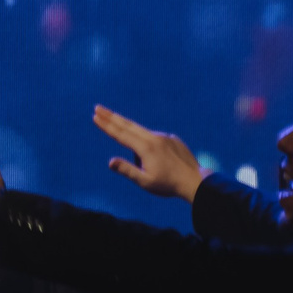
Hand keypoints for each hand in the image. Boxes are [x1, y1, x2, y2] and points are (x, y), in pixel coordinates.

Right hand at [93, 106, 208, 200]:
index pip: (120, 134)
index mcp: (145, 148)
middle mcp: (154, 138)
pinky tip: (156, 158)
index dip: (106, 125)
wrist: (197, 182)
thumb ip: (127, 170)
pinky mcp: (174, 140)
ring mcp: (165, 138)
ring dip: (131, 134)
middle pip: (128, 125)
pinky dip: (148, 142)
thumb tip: (110, 161)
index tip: (95, 116)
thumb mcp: (145, 182)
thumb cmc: (169, 185)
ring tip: (141, 159)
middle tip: (98, 108)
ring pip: (142, 132)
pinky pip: (156, 139)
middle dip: (111, 116)